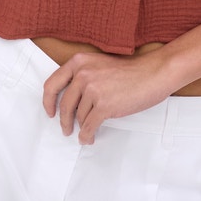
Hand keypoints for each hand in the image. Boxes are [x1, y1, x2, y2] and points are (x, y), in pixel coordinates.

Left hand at [42, 49, 172, 144]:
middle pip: (64, 104)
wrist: (153, 73)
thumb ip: (83, 75)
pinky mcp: (104, 106)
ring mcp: (93, 90)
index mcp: (79, 62)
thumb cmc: (131, 70)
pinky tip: (89, 138)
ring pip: (78, 116)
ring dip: (80, 128)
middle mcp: (83, 74)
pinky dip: (87, 135)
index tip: (50, 111)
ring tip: (85, 132)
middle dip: (63, 120)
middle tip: (65, 128)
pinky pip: (88, 126)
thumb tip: (70, 98)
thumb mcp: (99, 64)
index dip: (48, 101)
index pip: (52, 83)